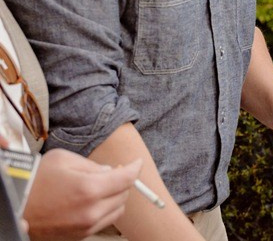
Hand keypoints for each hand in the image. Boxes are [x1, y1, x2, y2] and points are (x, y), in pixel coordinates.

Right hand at [22, 149, 139, 240]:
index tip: (137, 163)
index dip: (135, 168)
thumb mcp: (64, 159)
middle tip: (114, 173)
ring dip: (115, 197)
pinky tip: (92, 202)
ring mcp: (86, 226)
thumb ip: (92, 164)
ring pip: (117, 210)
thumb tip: (109, 171)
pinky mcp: (80, 235)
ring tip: (101, 188)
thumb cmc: (36, 180)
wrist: (15, 206)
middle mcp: (91, 211)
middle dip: (123, 182)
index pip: (126, 178)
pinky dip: (104, 211)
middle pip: (124, 194)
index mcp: (90, 189)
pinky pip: (104, 222)